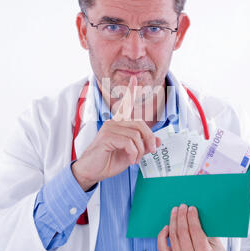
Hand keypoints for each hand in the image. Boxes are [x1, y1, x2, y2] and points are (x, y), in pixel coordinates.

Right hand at [72, 75, 160, 190]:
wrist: (91, 172)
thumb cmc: (108, 161)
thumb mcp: (131, 154)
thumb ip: (143, 146)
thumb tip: (158, 141)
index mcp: (119, 124)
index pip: (126, 104)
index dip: (131, 91)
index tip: (135, 78)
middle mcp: (113, 122)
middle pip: (140, 124)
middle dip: (149, 139)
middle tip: (150, 151)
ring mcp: (109, 128)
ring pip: (136, 134)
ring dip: (140, 150)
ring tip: (135, 159)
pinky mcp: (107, 137)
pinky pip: (129, 142)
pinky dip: (134, 152)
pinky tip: (130, 159)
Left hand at [157, 204, 233, 250]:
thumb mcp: (217, 245)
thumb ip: (207, 231)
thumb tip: (195, 215)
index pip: (194, 230)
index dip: (191, 217)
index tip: (191, 208)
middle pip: (182, 232)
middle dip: (181, 216)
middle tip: (182, 207)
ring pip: (173, 238)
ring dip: (173, 222)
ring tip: (175, 212)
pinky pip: (163, 249)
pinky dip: (162, 237)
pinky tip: (166, 227)